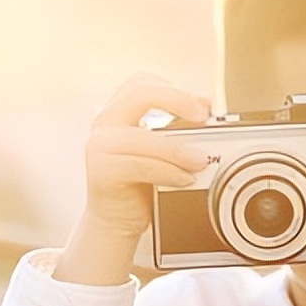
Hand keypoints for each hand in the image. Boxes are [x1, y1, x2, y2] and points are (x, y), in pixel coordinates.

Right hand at [55, 73, 210, 284]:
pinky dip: (169, 171)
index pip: (142, 83)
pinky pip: (141, 165)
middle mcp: (105, 124)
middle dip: (176, 101)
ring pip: (144, 137)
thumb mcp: (161, 151)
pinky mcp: (102, 172)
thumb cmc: (140, 185)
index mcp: (118, 113)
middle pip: (140, 95)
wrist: (116, 222)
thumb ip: (175, 128)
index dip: (174, 90)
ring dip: (179, 149)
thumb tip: (205, 106)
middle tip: (204, 117)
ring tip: (201, 162)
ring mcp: (99, 146)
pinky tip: (186, 179)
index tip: (204, 106)